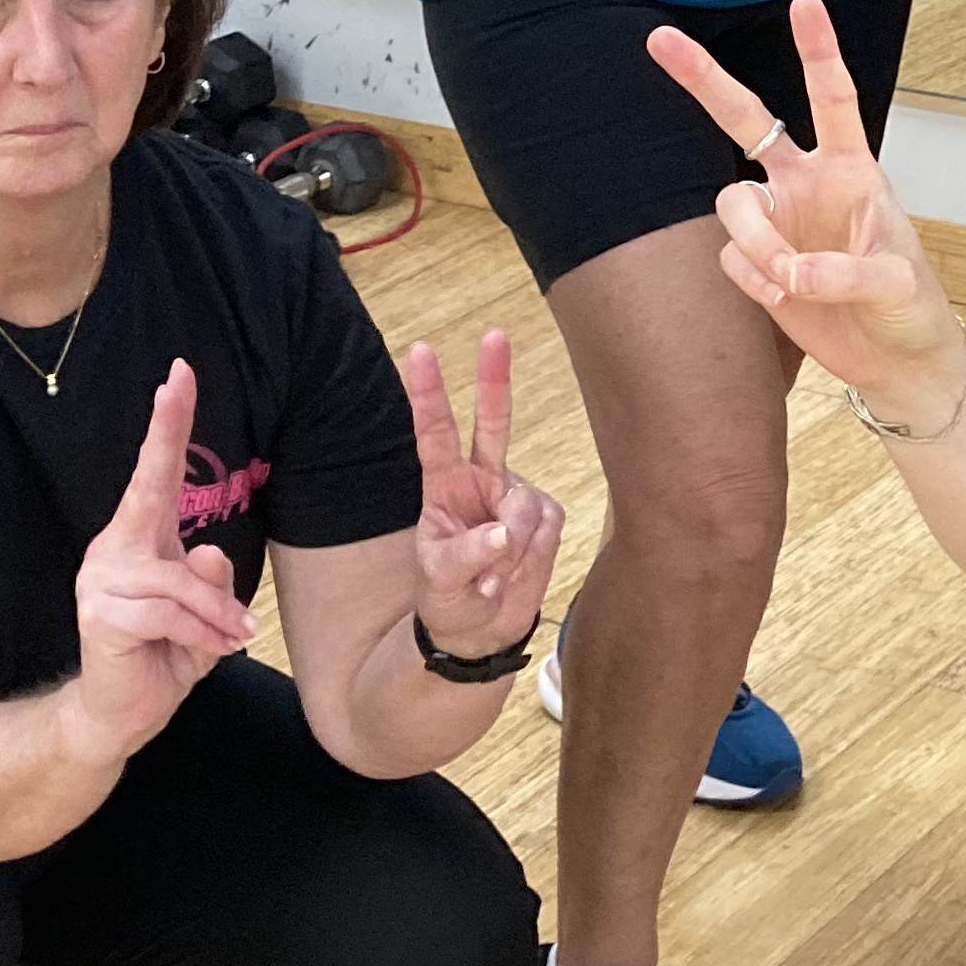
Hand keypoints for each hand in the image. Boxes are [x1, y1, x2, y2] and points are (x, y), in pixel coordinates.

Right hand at [68, 361, 255, 760]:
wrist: (121, 715)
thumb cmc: (167, 655)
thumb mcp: (208, 616)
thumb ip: (213, 582)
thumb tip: (207, 550)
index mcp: (142, 538)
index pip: (157, 474)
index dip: (168, 425)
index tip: (178, 374)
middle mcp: (114, 548)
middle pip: (148, 486)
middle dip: (165, 432)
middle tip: (177, 380)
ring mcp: (100, 579)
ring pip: (178, 577)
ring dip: (218, 612)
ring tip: (236, 637)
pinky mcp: (98, 615)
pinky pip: (165, 612)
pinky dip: (201, 633)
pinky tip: (214, 651)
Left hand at [399, 328, 564, 659]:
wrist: (482, 632)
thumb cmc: (449, 599)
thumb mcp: (440, 583)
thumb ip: (467, 556)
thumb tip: (503, 532)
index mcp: (444, 487)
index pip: (435, 433)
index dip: (428, 393)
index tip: (419, 350)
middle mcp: (483, 481)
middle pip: (492, 424)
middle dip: (494, 379)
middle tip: (493, 334)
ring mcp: (517, 498)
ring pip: (524, 509)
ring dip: (509, 553)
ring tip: (491, 581)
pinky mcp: (547, 519)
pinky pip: (545, 533)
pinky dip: (530, 561)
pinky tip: (514, 575)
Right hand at [648, 0, 965, 414]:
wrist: (895, 359)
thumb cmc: (911, 306)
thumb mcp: (896, 283)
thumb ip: (845, 272)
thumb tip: (792, 273)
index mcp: (852, 169)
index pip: (833, 99)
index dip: (817, 51)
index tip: (804, 2)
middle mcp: (806, 183)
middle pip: (744, 119)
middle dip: (703, 79)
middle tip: (658, 37)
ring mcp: (777, 220)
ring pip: (731, 206)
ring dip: (755, 244)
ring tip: (790, 281)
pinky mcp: (757, 260)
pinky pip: (731, 256)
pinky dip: (754, 279)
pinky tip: (786, 298)